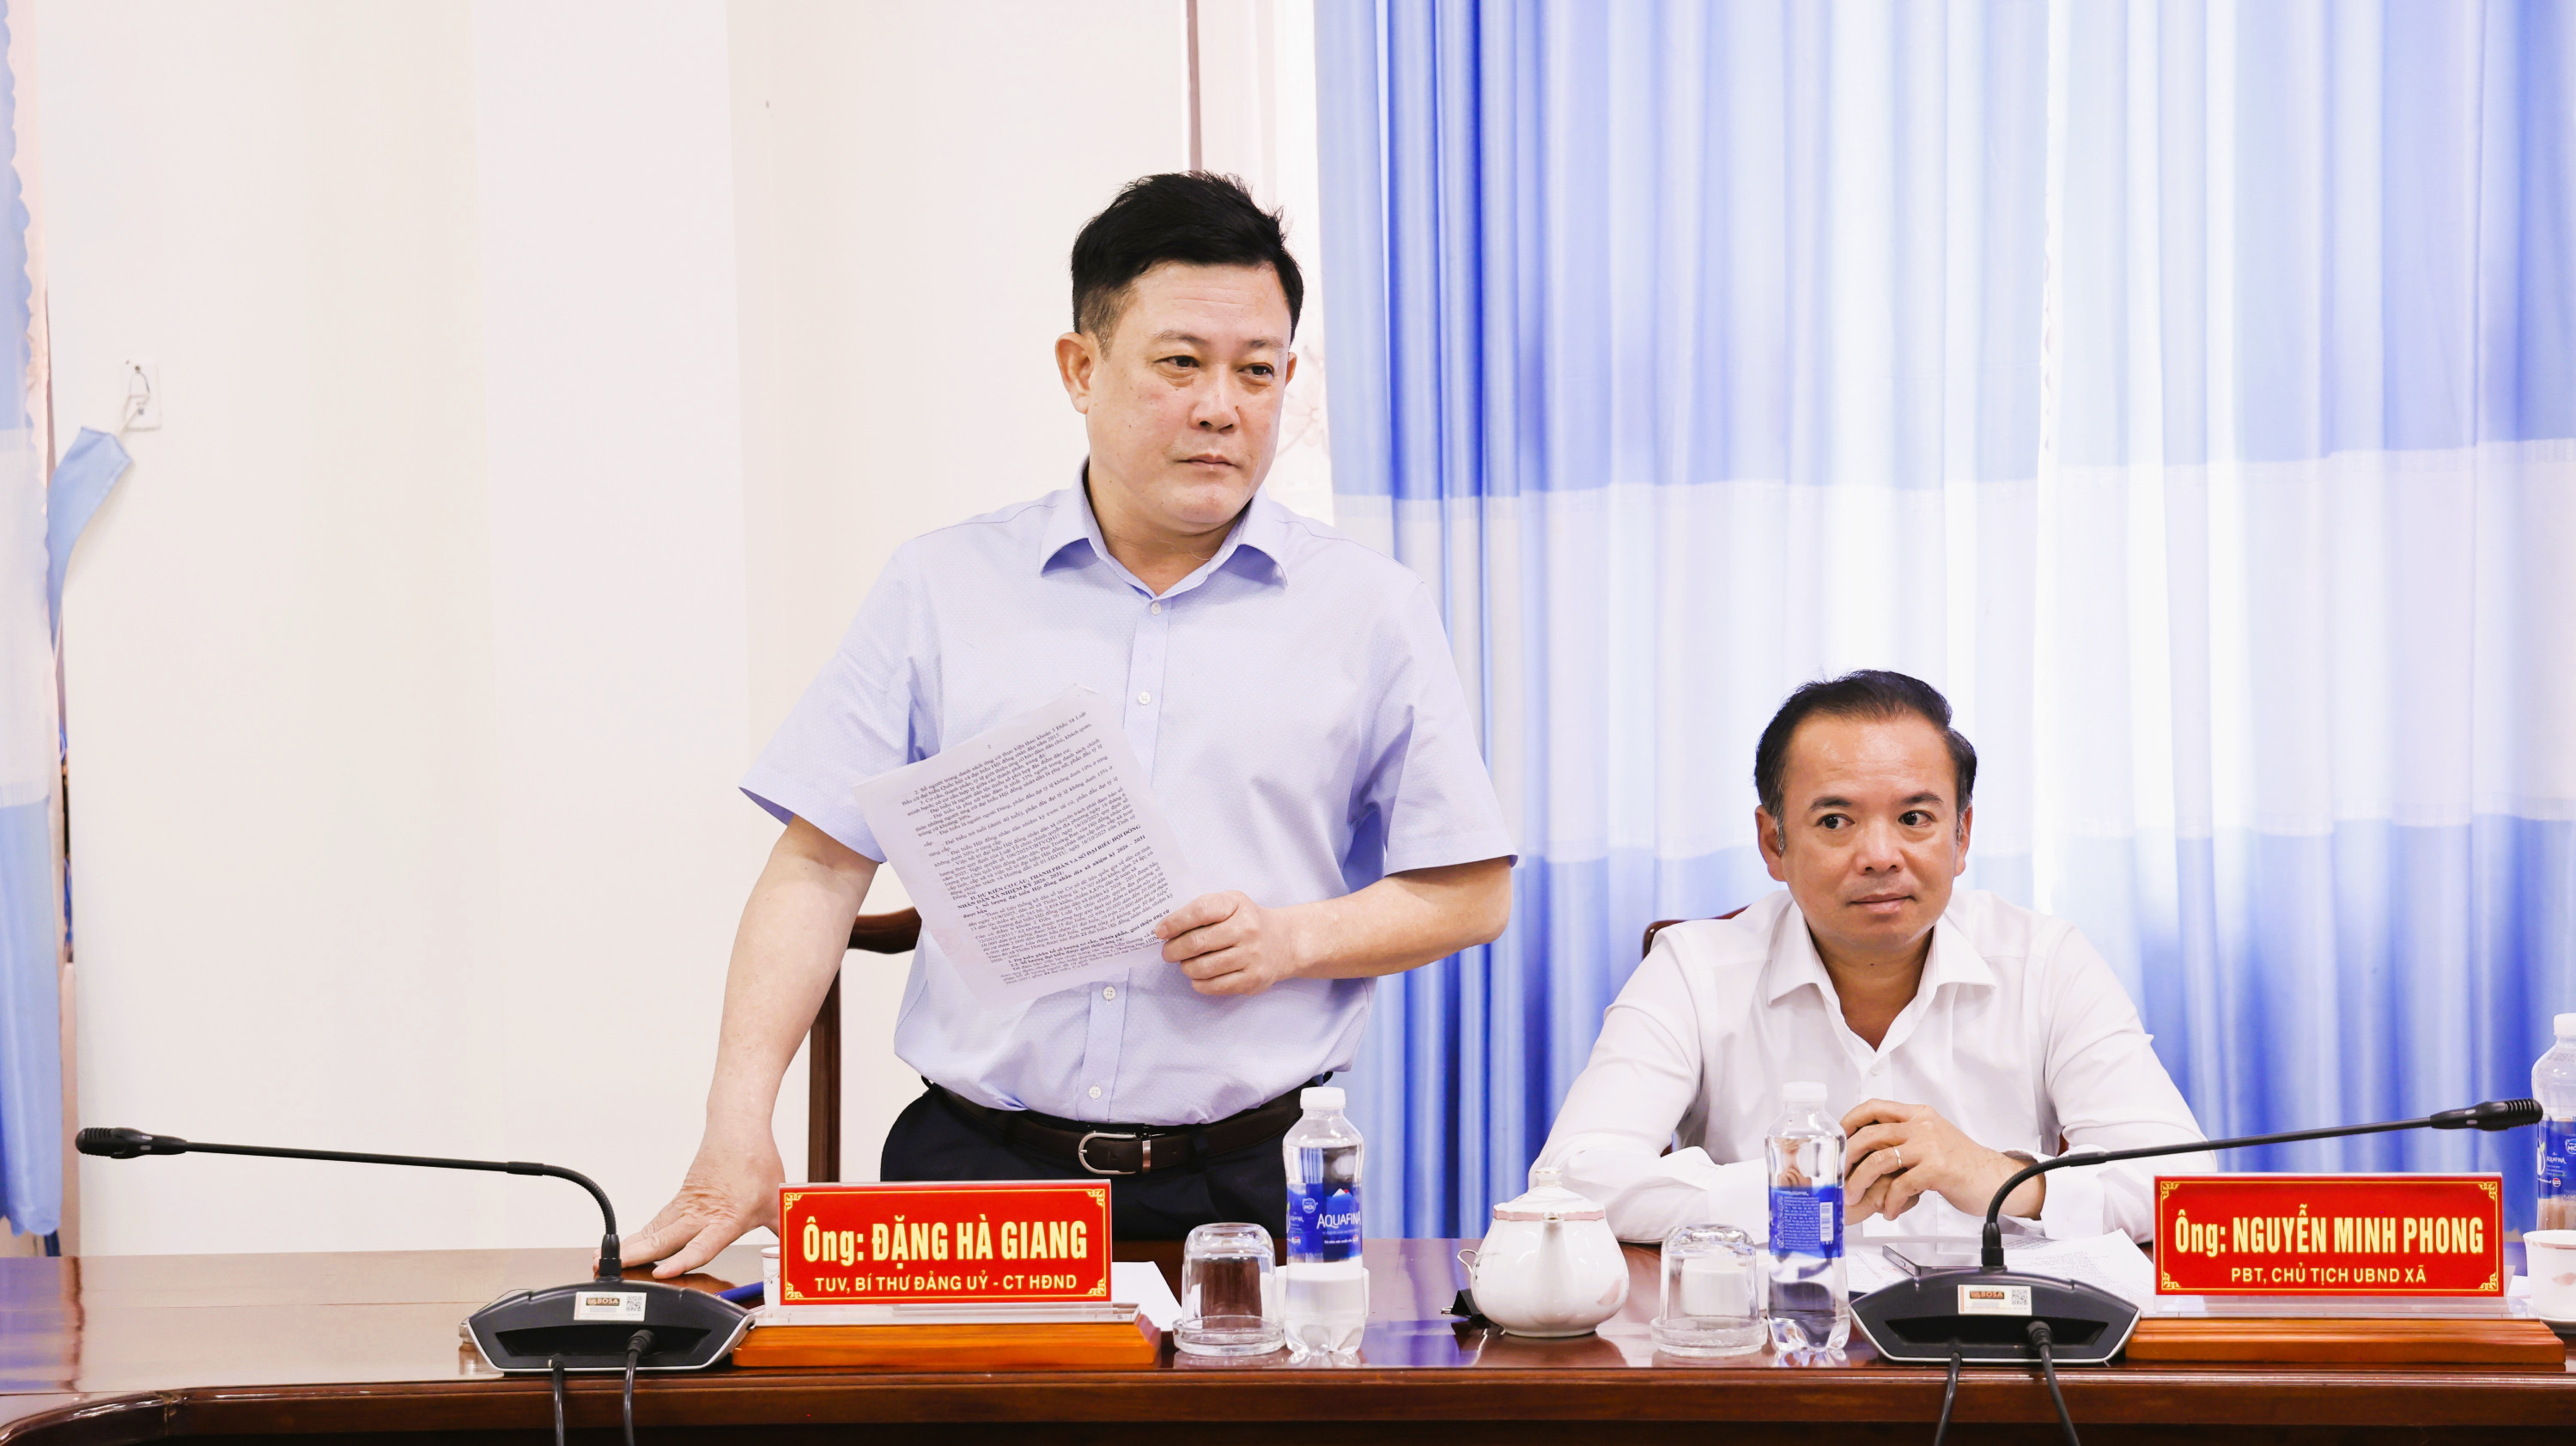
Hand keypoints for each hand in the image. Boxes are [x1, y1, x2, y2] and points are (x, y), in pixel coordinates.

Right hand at [618, 1121, 784, 1278]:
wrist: (738, 1128)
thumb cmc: (757, 1163)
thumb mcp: (778, 1203)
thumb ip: (785, 1234)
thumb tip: (801, 1256)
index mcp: (728, 1217)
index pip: (703, 1245)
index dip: (682, 1260)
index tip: (661, 1272)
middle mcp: (703, 1213)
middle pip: (665, 1238)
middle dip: (637, 1256)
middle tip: (611, 1268)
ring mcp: (688, 1205)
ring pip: (656, 1230)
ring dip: (631, 1246)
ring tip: (603, 1260)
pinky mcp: (681, 1199)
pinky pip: (658, 1221)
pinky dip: (639, 1236)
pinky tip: (625, 1248)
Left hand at [1157, 890, 1307, 995]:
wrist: (1285, 942)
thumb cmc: (1247, 921)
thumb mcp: (1231, 904)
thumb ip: (1202, 910)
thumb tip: (1167, 929)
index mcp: (1237, 905)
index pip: (1200, 912)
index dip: (1175, 923)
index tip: (1160, 931)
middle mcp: (1247, 929)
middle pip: (1197, 943)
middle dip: (1174, 950)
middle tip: (1168, 953)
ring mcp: (1252, 956)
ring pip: (1204, 968)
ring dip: (1186, 968)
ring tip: (1185, 965)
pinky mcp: (1253, 979)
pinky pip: (1216, 986)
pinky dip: (1199, 984)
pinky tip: (1198, 978)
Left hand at [1839, 1099, 2043, 1223]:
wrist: (1998, 1180)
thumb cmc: (1963, 1165)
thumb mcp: (1932, 1140)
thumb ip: (1905, 1139)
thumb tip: (1867, 1149)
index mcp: (1919, 1115)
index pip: (1874, 1107)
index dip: (1850, 1121)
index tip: (1838, 1140)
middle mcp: (1922, 1125)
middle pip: (1870, 1134)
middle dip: (1848, 1158)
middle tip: (1840, 1176)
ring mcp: (1930, 1146)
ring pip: (1879, 1159)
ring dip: (1861, 1182)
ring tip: (1856, 1198)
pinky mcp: (1937, 1169)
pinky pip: (1901, 1185)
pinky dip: (1890, 1202)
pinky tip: (1889, 1212)